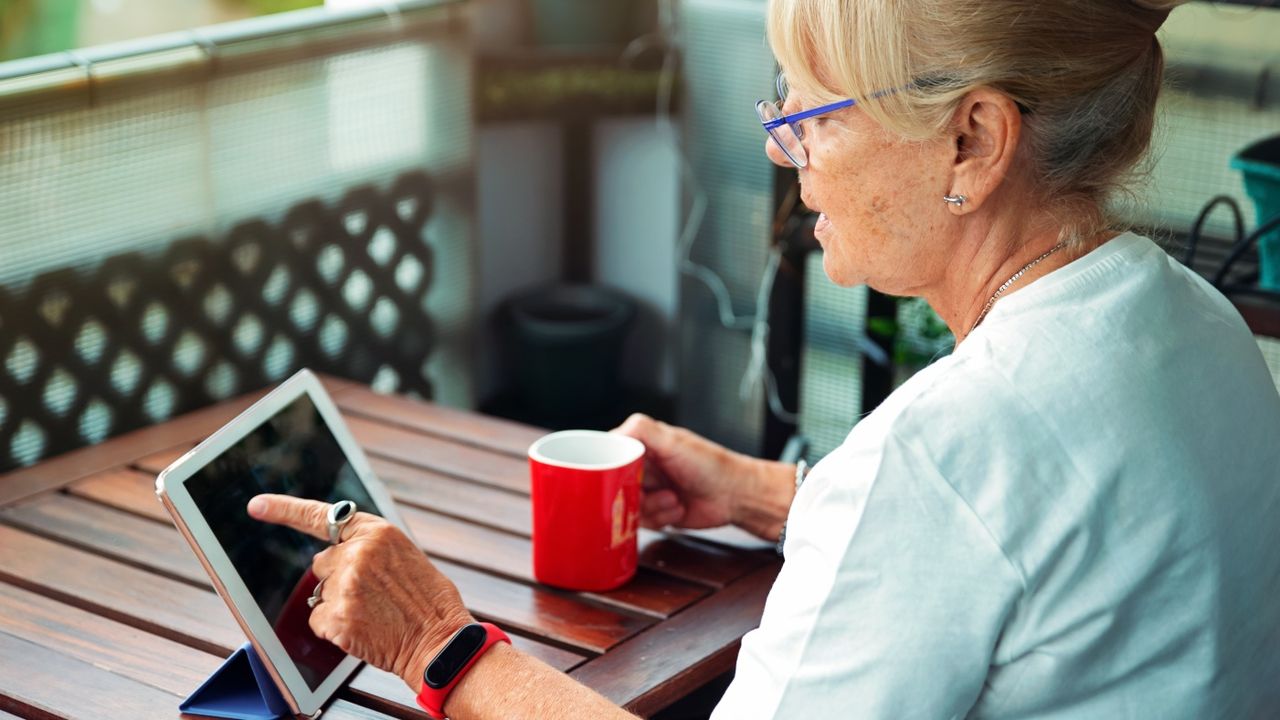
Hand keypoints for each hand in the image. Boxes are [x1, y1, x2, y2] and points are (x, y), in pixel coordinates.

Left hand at [247, 494, 473, 689]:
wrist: (440, 642)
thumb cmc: (428, 603)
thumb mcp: (405, 557)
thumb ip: (369, 549)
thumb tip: (335, 555)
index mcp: (377, 532)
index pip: (321, 516)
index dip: (284, 510)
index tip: (257, 506)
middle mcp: (357, 553)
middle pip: (322, 563)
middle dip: (338, 577)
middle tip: (371, 594)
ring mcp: (345, 585)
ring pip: (320, 593)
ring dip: (339, 604)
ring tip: (373, 613)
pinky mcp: (337, 616)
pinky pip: (318, 619)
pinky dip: (335, 628)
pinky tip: (363, 629)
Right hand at [612, 414, 752, 529]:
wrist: (735, 495)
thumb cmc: (711, 465)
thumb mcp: (674, 442)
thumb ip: (642, 430)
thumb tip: (612, 434)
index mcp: (642, 447)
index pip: (609, 456)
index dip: (610, 469)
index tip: (619, 476)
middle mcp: (643, 468)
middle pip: (615, 486)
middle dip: (635, 493)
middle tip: (653, 488)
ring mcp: (649, 492)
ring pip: (628, 508)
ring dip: (652, 507)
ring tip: (673, 497)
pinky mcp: (656, 513)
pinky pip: (642, 523)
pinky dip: (661, 518)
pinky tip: (677, 508)